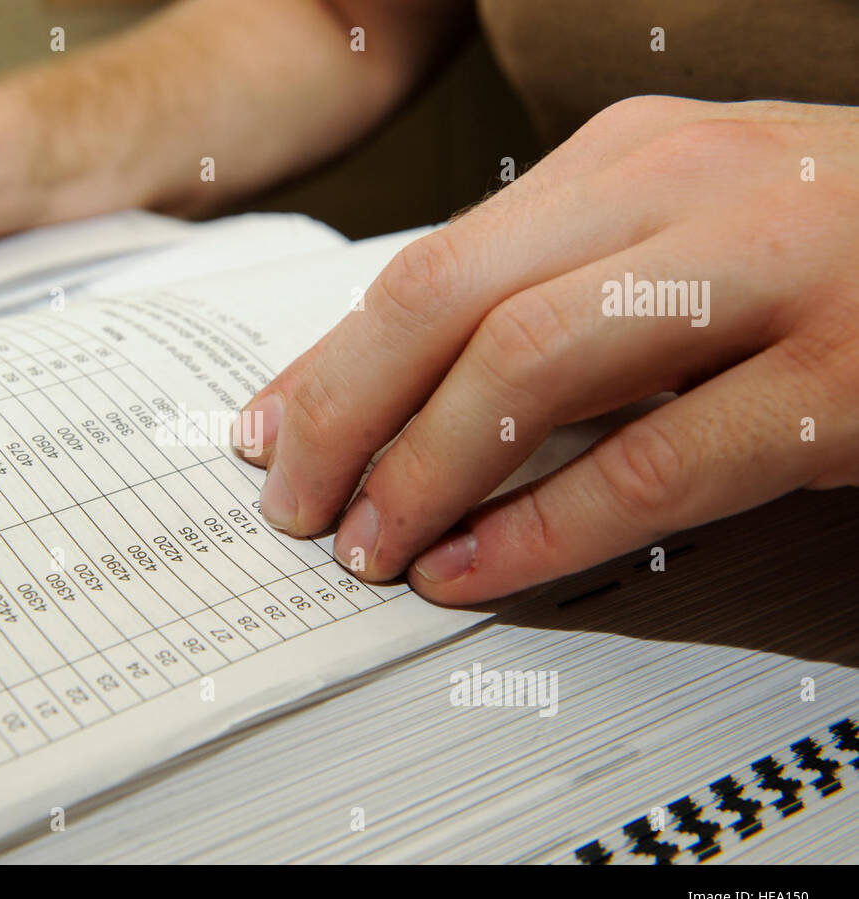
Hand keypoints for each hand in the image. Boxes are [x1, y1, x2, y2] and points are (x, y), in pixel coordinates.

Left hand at [233, 96, 858, 603]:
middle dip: (344, 414)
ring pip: (530, 369)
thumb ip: (556, 287)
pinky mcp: (836, 380)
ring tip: (370, 544)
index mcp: (627, 159)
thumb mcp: (679, 228)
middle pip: (448, 304)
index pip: (429, 264)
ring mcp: (765, 278)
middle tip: (295, 501)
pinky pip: (651, 463)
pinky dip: (542, 525)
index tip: (270, 432)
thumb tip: (410, 381)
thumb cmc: (831, 238)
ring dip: (424, 468)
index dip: (330, 361)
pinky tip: (476, 565)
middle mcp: (682, 195)